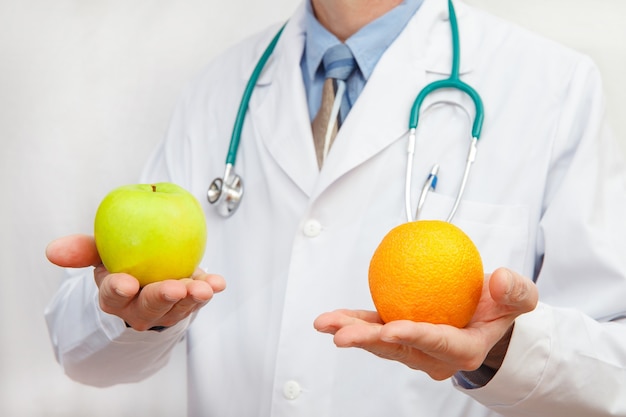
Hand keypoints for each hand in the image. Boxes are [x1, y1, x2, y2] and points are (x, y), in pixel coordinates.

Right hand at [46, 234, 225, 330]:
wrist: (147, 274)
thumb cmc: (121, 263)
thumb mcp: (101, 253)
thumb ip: (83, 250)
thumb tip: (52, 250)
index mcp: (114, 296)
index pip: (113, 295)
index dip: (118, 290)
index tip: (125, 283)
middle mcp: (140, 308)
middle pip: (150, 307)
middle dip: (162, 298)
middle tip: (175, 289)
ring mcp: (167, 309)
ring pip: (179, 307)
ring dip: (193, 298)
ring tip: (205, 288)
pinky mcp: (189, 302)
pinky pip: (199, 298)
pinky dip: (210, 289)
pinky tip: (219, 282)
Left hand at [314, 268, 537, 379]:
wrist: (486, 315)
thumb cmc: (501, 307)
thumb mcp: (520, 297)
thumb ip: (515, 291)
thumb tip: (497, 281)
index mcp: (463, 350)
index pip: (438, 343)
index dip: (415, 337)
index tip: (392, 329)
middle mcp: (434, 357)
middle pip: (399, 349)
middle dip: (369, 343)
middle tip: (340, 336)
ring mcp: (414, 348)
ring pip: (381, 342)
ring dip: (353, 332)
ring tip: (324, 323)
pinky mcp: (400, 336)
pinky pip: (376, 328)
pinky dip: (355, 322)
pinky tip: (331, 317)